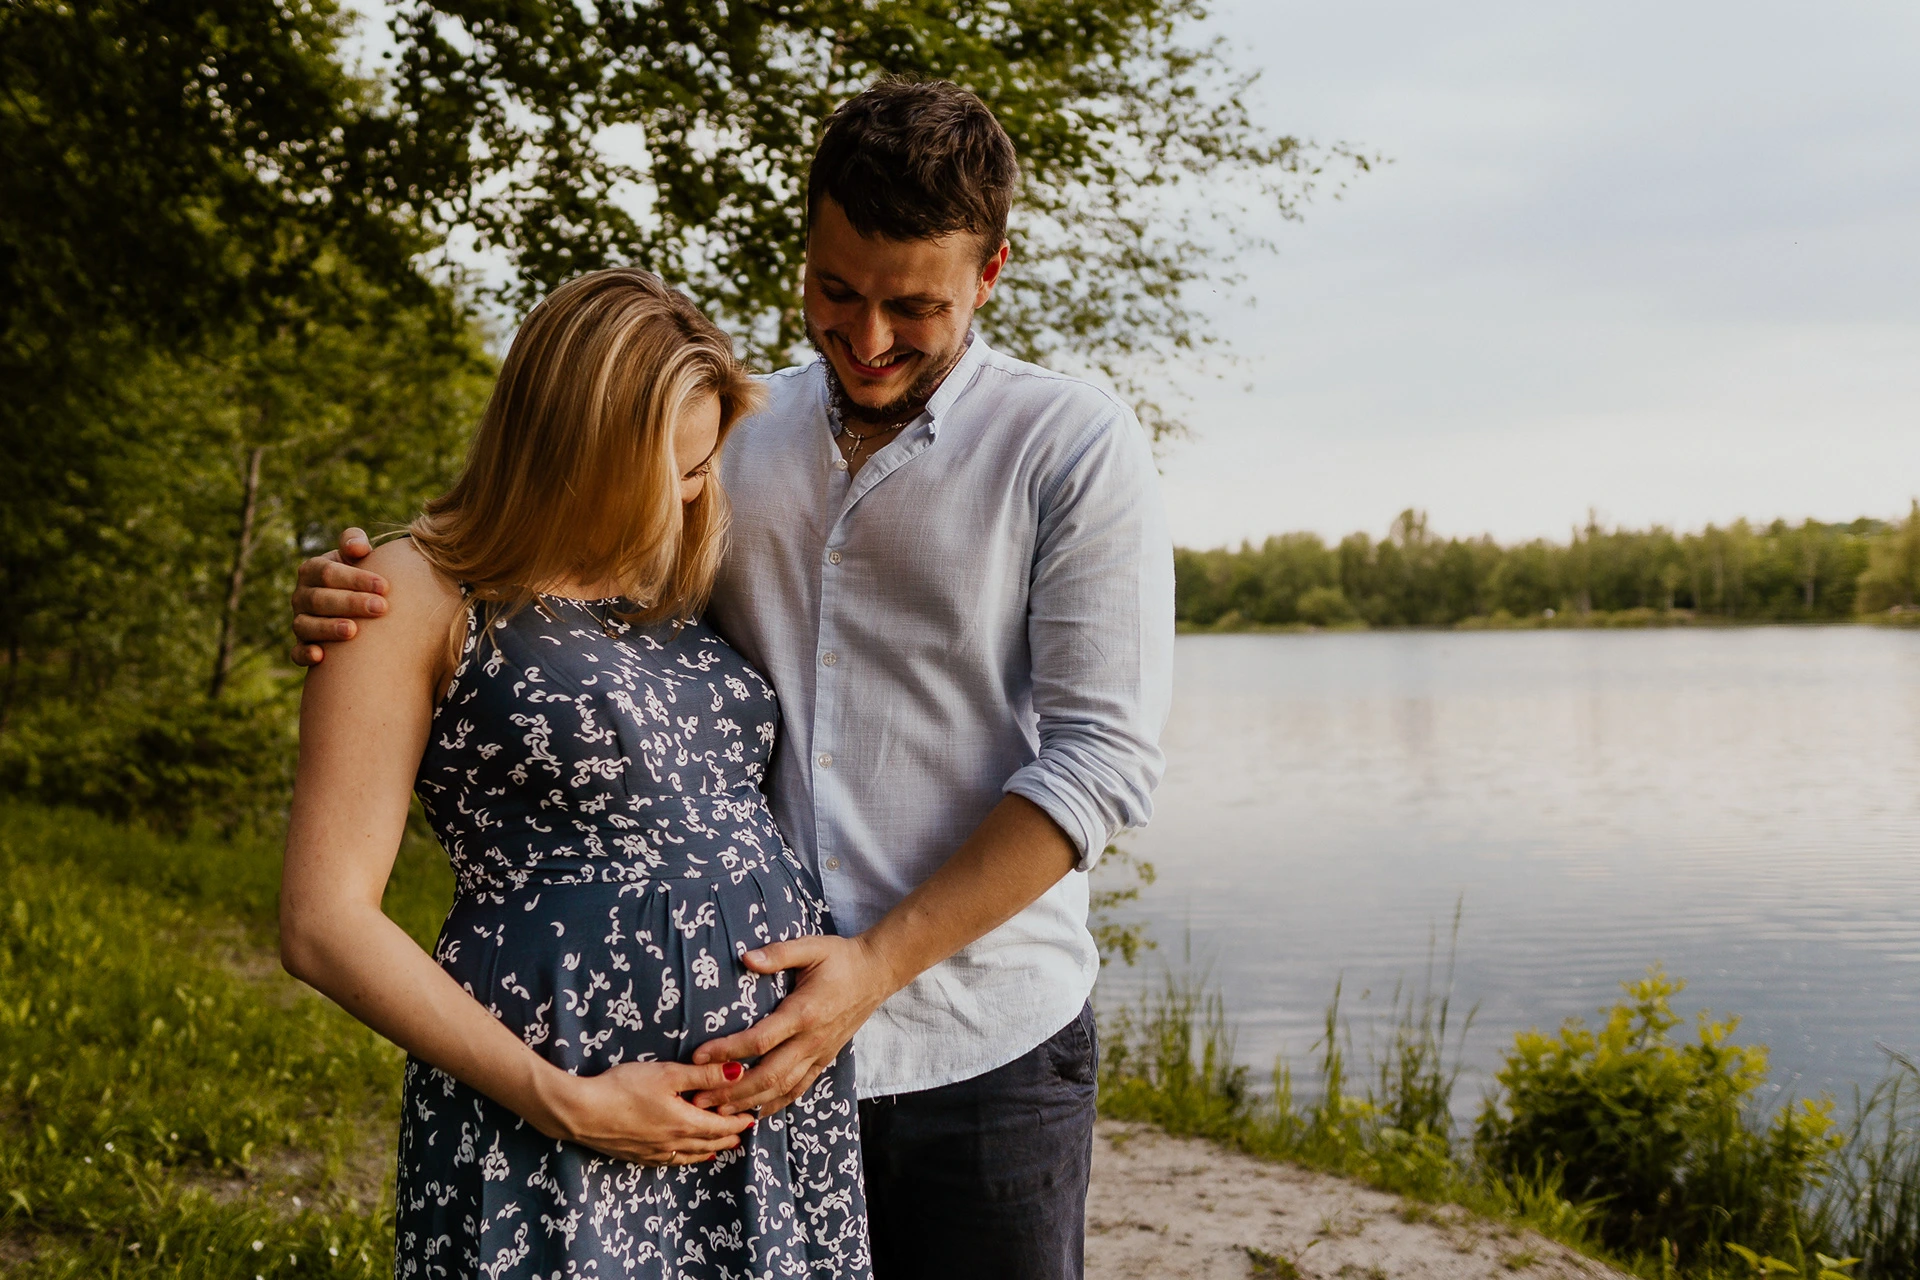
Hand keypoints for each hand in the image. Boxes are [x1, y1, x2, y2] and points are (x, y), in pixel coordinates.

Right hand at [291, 527, 388, 665]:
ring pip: (306, 625)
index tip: (385, 586)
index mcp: (312, 570)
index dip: (356, 579)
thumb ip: (354, 543)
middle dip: (351, 603)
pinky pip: (297, 652)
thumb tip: (357, 548)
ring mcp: (300, 620)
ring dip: (328, 628)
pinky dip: (305, 654)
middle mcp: (301, 595)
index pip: (328, 573)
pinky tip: (320, 656)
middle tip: (381, 608)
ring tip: (353, 631)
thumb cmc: (359, 576)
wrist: (357, 604)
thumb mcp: (356, 556)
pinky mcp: (302, 645)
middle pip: (319, 599)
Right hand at [547, 1060, 755, 1165]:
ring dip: (708, 1150)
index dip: (737, 1122)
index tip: (751, 1118)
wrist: (581, 1112)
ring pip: (689, 1154)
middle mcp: (673, 1143)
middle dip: (727, 1138)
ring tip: (719, 1149)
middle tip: (741, 1134)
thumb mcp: (668, 1074)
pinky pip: (669, 1161)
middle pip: (708, 1143)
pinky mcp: (636, 1155)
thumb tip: (739, 1072)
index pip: (720, 1126)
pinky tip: (680, 1156)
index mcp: (685, 1123)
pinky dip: (683, 1158)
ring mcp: (653, 1152)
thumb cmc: (623, 1088)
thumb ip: (704, 1074)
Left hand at [689, 935, 897, 1116]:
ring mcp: (819, 1053)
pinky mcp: (825, 1059)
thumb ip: (778, 953)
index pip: (760, 1040)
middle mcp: (811, 1040)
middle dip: (731, 1090)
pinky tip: (756, 1114)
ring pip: (782, 1088)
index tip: (698, 1056)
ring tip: (719, 1113)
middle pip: (768, 1075)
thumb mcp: (810, 948)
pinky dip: (777, 1104)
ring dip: (749, 1102)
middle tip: (699, 1098)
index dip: (728, 1050)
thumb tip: (745, 958)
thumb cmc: (840, 958)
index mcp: (803, 1013)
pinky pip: (799, 1088)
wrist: (876, 973)